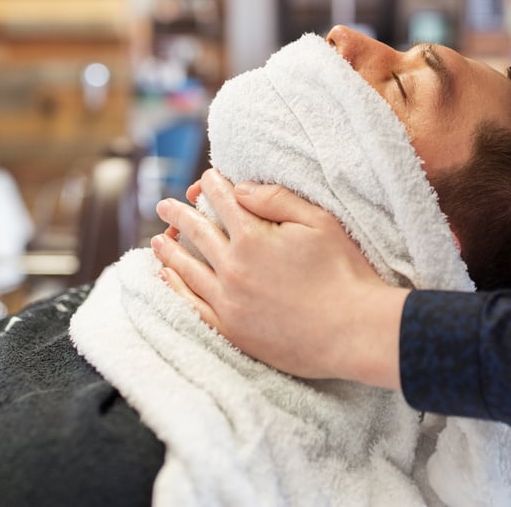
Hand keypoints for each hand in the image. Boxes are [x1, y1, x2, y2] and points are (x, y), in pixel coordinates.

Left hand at [152, 169, 407, 387]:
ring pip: (186, 269)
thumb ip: (276, 199)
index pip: (222, 201)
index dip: (212, 185)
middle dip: (179, 214)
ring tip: (157, 240)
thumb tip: (239, 188)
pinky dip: (176, 289)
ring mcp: (228, 301)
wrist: (353, 331)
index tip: (205, 179)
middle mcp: (232, 267)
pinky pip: (192, 305)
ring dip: (169, 251)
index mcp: (252, 237)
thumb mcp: (320, 221)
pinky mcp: (232, 329)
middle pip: (197, 232)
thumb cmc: (343, 272)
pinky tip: (168, 280)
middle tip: (164, 206)